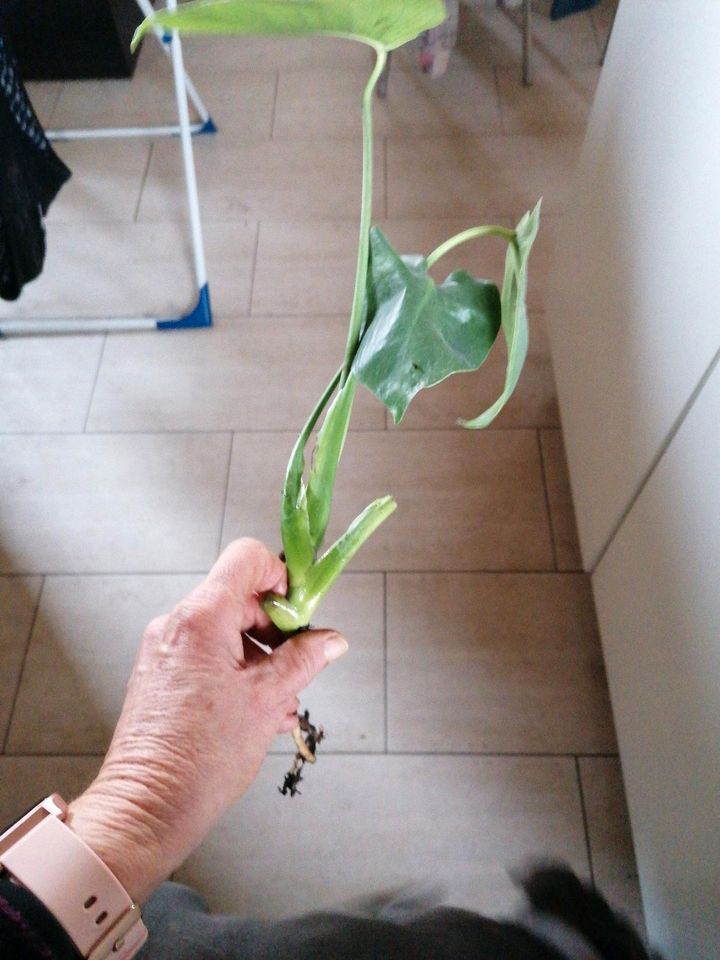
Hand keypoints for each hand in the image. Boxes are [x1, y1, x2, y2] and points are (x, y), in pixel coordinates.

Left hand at [67, 538, 346, 902]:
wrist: (145, 810)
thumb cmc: (199, 758)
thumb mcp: (268, 700)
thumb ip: (304, 659)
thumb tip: (331, 640)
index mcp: (201, 618)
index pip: (247, 559)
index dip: (281, 576)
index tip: (302, 610)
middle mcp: (176, 625)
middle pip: (241, 599)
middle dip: (277, 630)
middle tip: (300, 666)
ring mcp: (165, 651)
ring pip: (228, 633)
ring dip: (262, 659)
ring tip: (281, 703)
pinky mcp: (161, 676)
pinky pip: (209, 658)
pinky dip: (238, 675)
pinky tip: (259, 714)